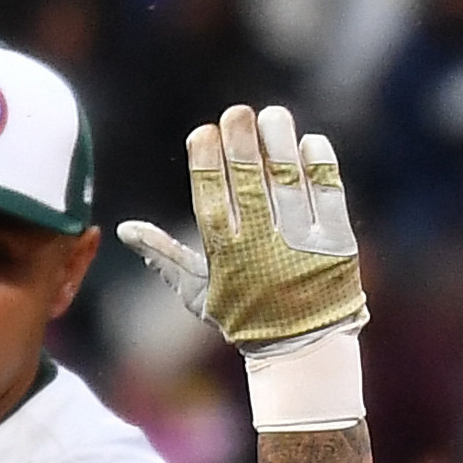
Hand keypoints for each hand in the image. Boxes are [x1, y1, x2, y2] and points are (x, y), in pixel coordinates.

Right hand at [117, 105, 368, 356]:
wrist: (303, 349)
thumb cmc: (245, 317)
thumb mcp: (199, 292)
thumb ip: (164, 256)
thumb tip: (125, 229)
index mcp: (225, 257)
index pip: (210, 199)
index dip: (206, 162)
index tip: (203, 132)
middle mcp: (262, 246)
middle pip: (247, 183)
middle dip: (240, 143)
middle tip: (236, 113)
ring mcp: (301, 242)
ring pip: (287, 181)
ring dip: (279, 144)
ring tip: (272, 115)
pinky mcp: (336, 242)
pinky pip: (328, 194)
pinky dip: (318, 166)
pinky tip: (308, 142)